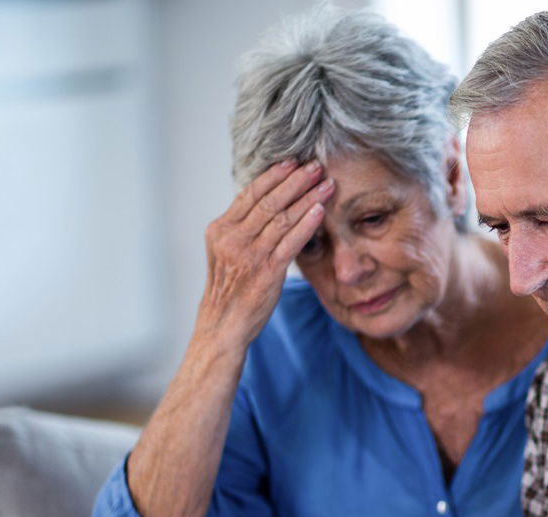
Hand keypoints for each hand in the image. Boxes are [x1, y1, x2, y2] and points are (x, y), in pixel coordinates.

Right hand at [196, 159, 332, 345]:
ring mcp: (249, 254)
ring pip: (281, 218)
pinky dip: (306, 224)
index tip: (293, 161)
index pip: (250, 194)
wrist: (223, 323)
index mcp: (221, 229)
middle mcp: (232, 238)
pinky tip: (320, 210)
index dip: (274, 176)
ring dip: (307, 198)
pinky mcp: (266, 271)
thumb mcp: (227, 250)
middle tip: (316, 165)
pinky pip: (290, 242)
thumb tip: (268, 201)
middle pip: (268, 201)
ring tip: (326, 183)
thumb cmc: (231, 286)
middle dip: (295, 180)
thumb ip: (243, 227)